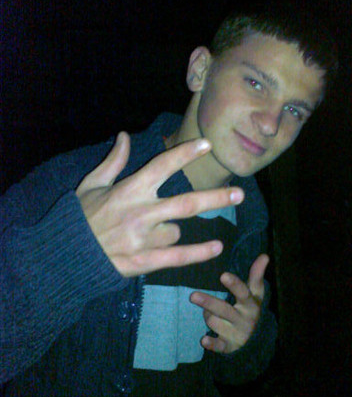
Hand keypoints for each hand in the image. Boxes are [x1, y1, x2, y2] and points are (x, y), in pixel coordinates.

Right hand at [76, 132, 243, 276]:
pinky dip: (198, 254)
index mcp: (129, 190)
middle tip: (240, 195)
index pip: (162, 166)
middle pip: (186, 204)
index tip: (207, 144)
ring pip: (177, 231)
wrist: (66, 254)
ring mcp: (143, 238)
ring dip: (172, 230)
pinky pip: (177, 258)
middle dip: (215, 198)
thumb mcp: (92, 184)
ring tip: (151, 232)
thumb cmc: (81, 217)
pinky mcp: (143, 260)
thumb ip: (113, 161)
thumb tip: (124, 135)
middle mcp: (140, 212)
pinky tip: (217, 249)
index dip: (186, 153)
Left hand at [190, 254, 269, 353]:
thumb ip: (256, 275)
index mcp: (250, 304)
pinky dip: (212, 344)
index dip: (234, 284)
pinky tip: (204, 340)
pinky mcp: (229, 346)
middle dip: (209, 303)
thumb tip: (264, 255)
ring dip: (208, 316)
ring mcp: (236, 333)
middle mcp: (244, 319)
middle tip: (193, 296)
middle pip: (224, 310)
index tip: (223, 275)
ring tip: (207, 312)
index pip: (243, 293)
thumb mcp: (256, 294)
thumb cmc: (251, 309)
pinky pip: (219, 346)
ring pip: (215, 323)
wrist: (256, 339)